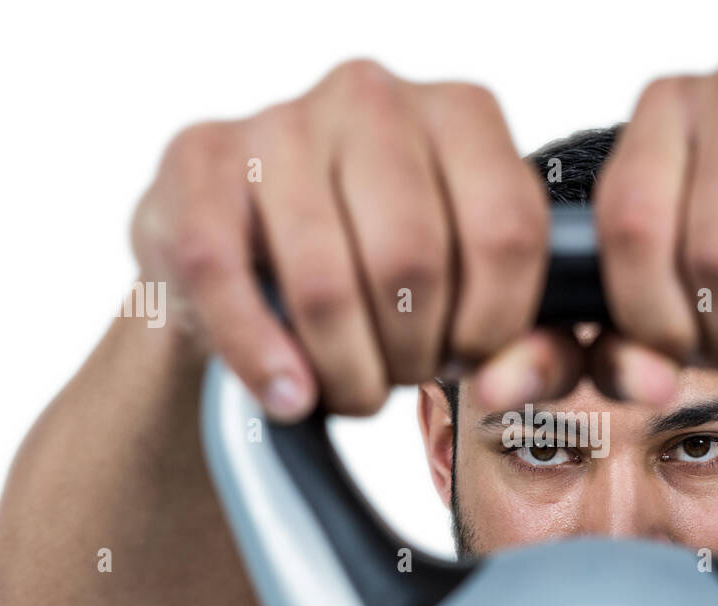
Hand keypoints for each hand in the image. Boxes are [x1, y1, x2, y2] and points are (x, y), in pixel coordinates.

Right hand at [131, 60, 573, 419]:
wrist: (247, 244)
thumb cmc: (371, 262)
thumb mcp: (463, 285)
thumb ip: (518, 339)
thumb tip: (507, 382)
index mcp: (461, 115)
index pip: (506, 231)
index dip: (493, 325)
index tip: (468, 360)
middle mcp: (373, 100)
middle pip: (412, 261)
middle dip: (413, 352)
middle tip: (401, 374)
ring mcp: (280, 124)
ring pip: (325, 283)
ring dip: (345, 370)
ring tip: (351, 388)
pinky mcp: (199, 163)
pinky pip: (228, 279)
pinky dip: (263, 358)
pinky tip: (288, 393)